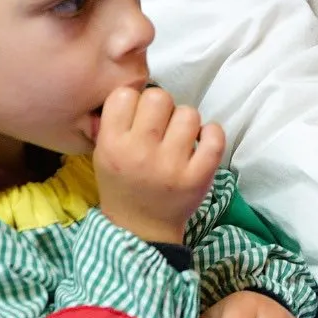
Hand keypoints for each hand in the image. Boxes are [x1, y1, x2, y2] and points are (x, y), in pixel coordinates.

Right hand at [93, 86, 224, 244]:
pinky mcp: (198, 176)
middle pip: (159, 97)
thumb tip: (137, 88)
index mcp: (112, 145)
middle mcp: (140, 152)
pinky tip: (202, 142)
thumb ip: (115, 121)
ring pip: (188, 113)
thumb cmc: (123, 184)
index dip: (134, 100)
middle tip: (162, 126)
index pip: (124, 95)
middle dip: (162, 107)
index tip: (138, 115)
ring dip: (186, 122)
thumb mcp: (103, 154)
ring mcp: (171, 165)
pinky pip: (214, 136)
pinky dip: (212, 134)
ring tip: (180, 138)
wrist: (140, 229)